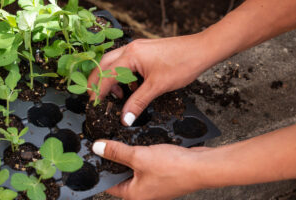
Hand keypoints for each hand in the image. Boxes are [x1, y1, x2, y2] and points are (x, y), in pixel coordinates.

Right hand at [88, 36, 210, 125]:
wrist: (201, 50)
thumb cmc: (182, 64)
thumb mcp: (157, 86)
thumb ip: (138, 102)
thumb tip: (125, 118)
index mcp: (130, 55)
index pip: (106, 74)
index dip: (98, 91)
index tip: (93, 104)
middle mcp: (131, 49)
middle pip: (105, 65)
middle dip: (98, 82)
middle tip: (97, 98)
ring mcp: (138, 48)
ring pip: (115, 63)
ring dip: (112, 79)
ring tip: (118, 95)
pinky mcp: (145, 52)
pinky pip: (127, 63)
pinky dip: (125, 75)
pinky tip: (132, 86)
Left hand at [92, 140, 211, 199]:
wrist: (201, 166)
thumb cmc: (173, 168)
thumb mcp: (139, 157)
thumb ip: (117, 152)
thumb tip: (97, 148)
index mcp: (134, 196)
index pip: (109, 183)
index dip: (100, 168)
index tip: (94, 153)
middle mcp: (143, 193)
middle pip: (121, 174)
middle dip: (115, 158)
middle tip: (107, 143)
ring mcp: (153, 184)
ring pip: (134, 168)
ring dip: (130, 155)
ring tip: (123, 140)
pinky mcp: (162, 175)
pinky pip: (146, 164)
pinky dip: (142, 155)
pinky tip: (141, 143)